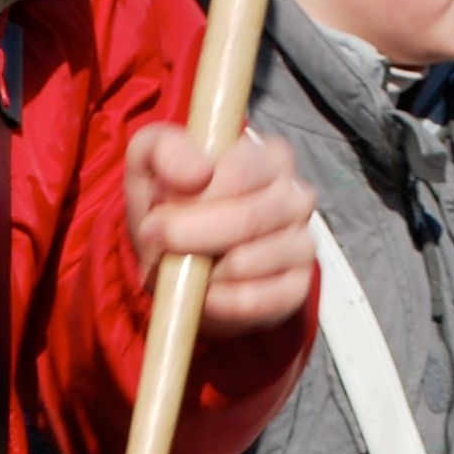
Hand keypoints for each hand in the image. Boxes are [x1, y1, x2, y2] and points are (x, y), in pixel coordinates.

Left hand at [124, 124, 317, 335]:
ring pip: (247, 261)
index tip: (158, 215)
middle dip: (190, 237)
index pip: (240, 172)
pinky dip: (217, 303)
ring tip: (181, 266)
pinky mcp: (295, 288)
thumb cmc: (172, 206)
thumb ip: (165, 151)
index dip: (194, 197)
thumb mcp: (151, 163)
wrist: (179, 261)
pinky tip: (201, 295)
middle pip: (248, 218)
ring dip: (200, 271)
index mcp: (270, 156)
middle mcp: (296, 196)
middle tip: (159, 244)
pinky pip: (255, 301)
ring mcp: (301, 243)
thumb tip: (197, 172)